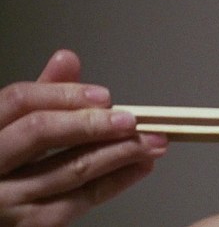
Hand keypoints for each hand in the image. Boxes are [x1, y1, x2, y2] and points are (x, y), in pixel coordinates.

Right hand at [0, 50, 167, 226]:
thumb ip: (40, 95)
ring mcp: (5, 200)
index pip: (20, 100)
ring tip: (154, 142)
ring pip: (69, 169)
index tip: (105, 95)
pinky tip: (140, 166)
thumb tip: (68, 59)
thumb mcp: (12, 126)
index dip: (65, 94)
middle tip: (134, 120)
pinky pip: (80, 201)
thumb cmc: (4, 164)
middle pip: (41, 133)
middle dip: (93, 123)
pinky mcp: (29, 226)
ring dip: (120, 153)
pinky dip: (117, 181)